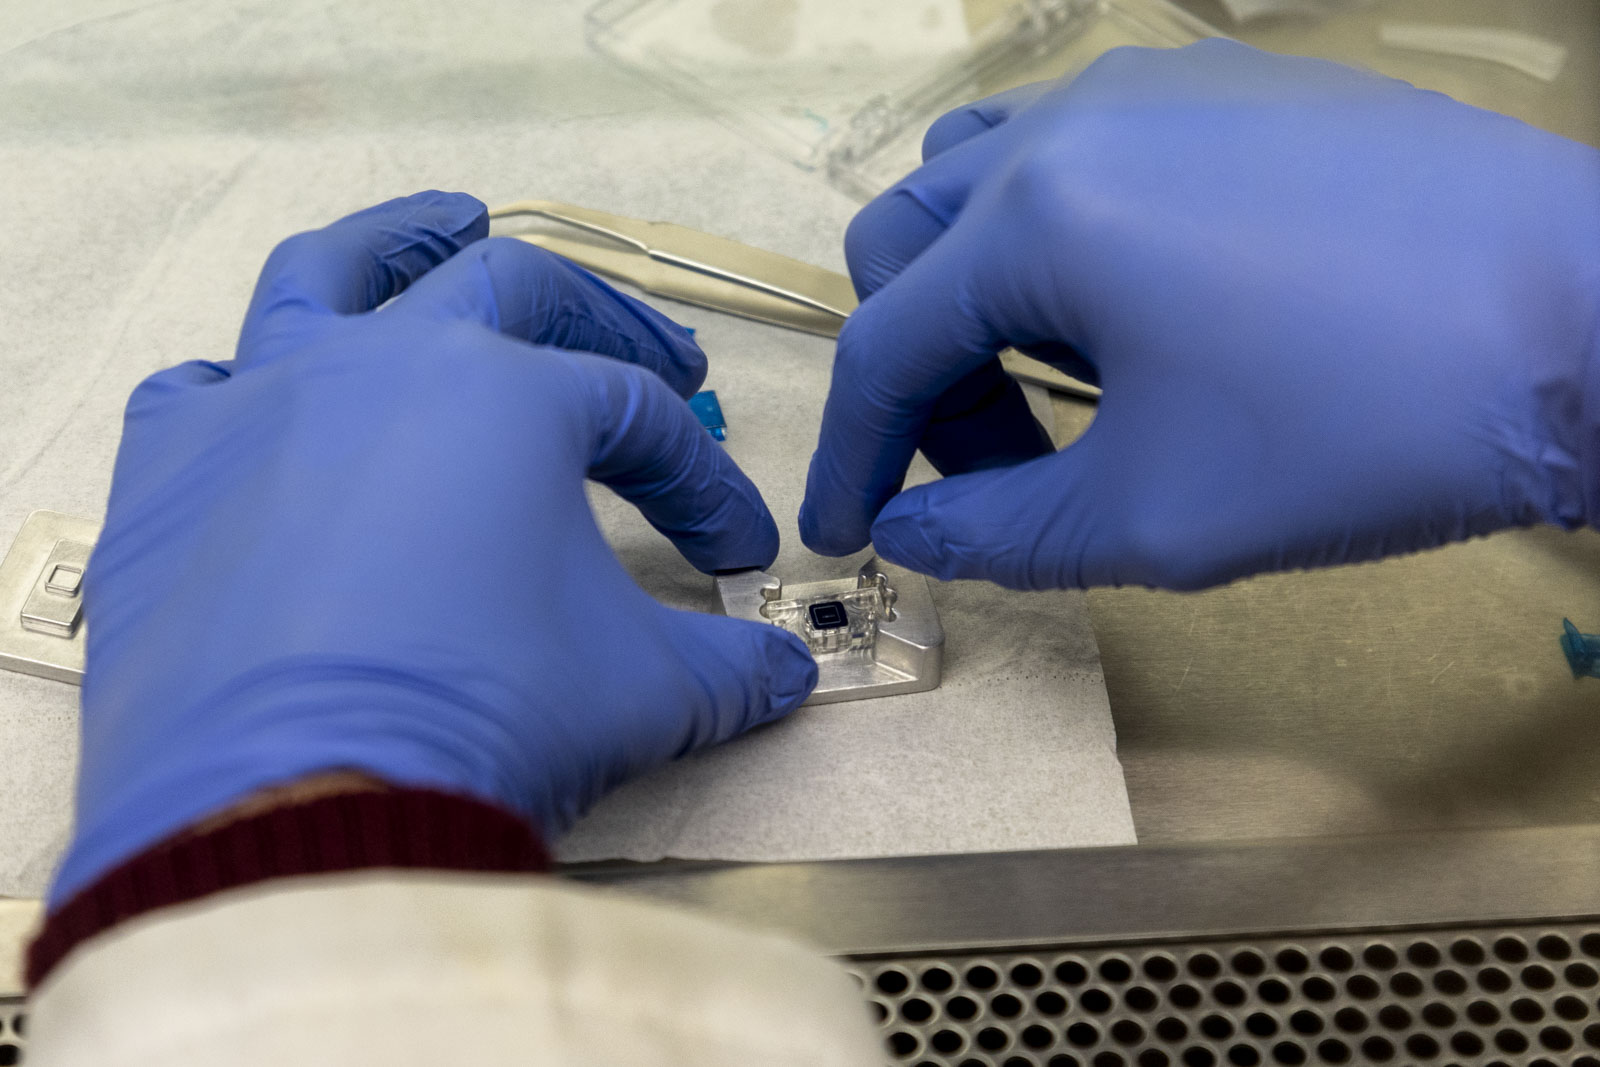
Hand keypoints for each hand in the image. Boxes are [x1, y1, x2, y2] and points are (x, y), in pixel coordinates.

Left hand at [54, 192, 816, 903]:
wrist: (298, 811)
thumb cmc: (487, 716)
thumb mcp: (643, 688)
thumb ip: (727, 665)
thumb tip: (786, 674)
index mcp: (511, 397)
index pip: (638, 422)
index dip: (703, 485)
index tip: (734, 553)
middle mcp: (385, 364)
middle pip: (510, 289)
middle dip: (601, 317)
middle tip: (660, 359)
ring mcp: (262, 403)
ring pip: (327, 275)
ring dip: (399, 244)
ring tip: (444, 225)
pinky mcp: (166, 471)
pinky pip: (202, 389)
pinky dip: (243, 388)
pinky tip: (268, 402)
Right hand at [800, 39, 1599, 589]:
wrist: (1594, 321)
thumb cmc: (1365, 430)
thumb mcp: (1156, 518)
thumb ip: (997, 534)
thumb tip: (906, 531)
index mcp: (1036, 218)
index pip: (884, 346)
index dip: (850, 454)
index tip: (843, 533)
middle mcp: (1069, 121)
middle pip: (907, 245)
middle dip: (918, 372)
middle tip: (988, 468)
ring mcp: (1153, 83)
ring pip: (982, 178)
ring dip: (974, 289)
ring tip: (1057, 383)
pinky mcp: (1229, 85)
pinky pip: (1080, 147)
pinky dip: (1058, 236)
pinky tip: (1140, 312)